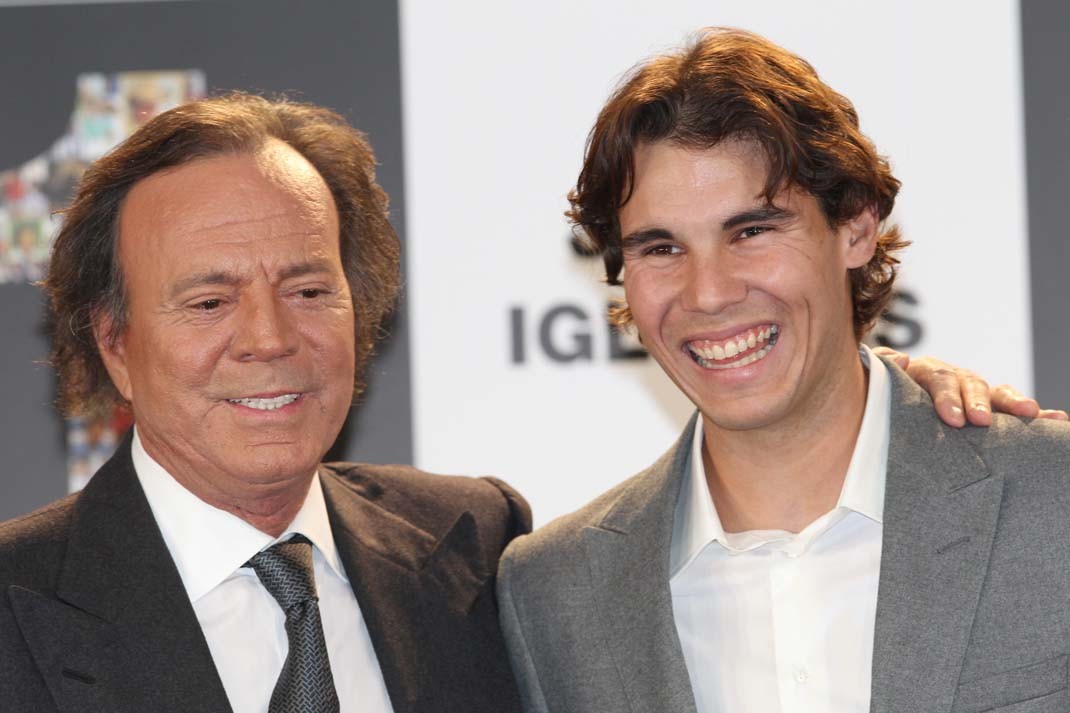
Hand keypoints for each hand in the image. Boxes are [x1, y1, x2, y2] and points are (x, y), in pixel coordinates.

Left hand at [872, 347, 1068, 427]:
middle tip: (982, 421)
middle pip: (969, 382)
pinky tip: (1057, 419)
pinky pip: (1011, 407)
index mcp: (922, 372)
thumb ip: (882, 369)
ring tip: (1030, 413)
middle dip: (978, 401)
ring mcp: (970, 391)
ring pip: (994, 391)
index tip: (953, 420)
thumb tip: (902, 360)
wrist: (882, 405)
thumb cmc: (878, 401)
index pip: (938, 378)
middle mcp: (950, 377)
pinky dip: (1034, 413)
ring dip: (1012, 402)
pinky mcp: (985, 407)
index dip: (947, 398)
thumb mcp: (874, 385)